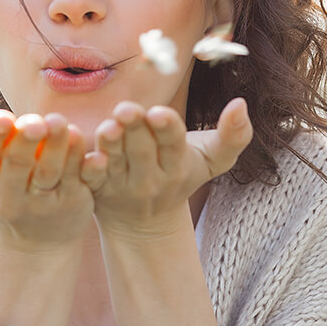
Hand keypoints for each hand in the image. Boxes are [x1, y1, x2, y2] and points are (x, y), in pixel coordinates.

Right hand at [0, 102, 98, 251]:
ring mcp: (43, 201)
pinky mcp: (72, 202)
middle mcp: (9, 196)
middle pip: (17, 165)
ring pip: (49, 173)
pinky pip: (78, 180)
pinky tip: (86, 144)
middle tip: (35, 121)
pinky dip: (82, 163)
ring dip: (56, 148)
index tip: (1, 117)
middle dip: (24, 142)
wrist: (34, 238)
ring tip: (60, 123)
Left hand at [87, 97, 252, 238]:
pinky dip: (89, 169)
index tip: (159, 113)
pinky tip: (85, 155)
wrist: (146, 222)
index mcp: (178, 163)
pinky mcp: (98, 189)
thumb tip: (241, 103)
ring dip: (111, 145)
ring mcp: (122, 184)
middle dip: (135, 128)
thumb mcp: (213, 160)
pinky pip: (92, 180)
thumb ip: (234, 135)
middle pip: (142, 149)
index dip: (166, 128)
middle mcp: (151, 176)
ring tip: (109, 127)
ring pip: (116, 162)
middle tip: (127, 109)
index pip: (174, 143)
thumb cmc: (182, 176)